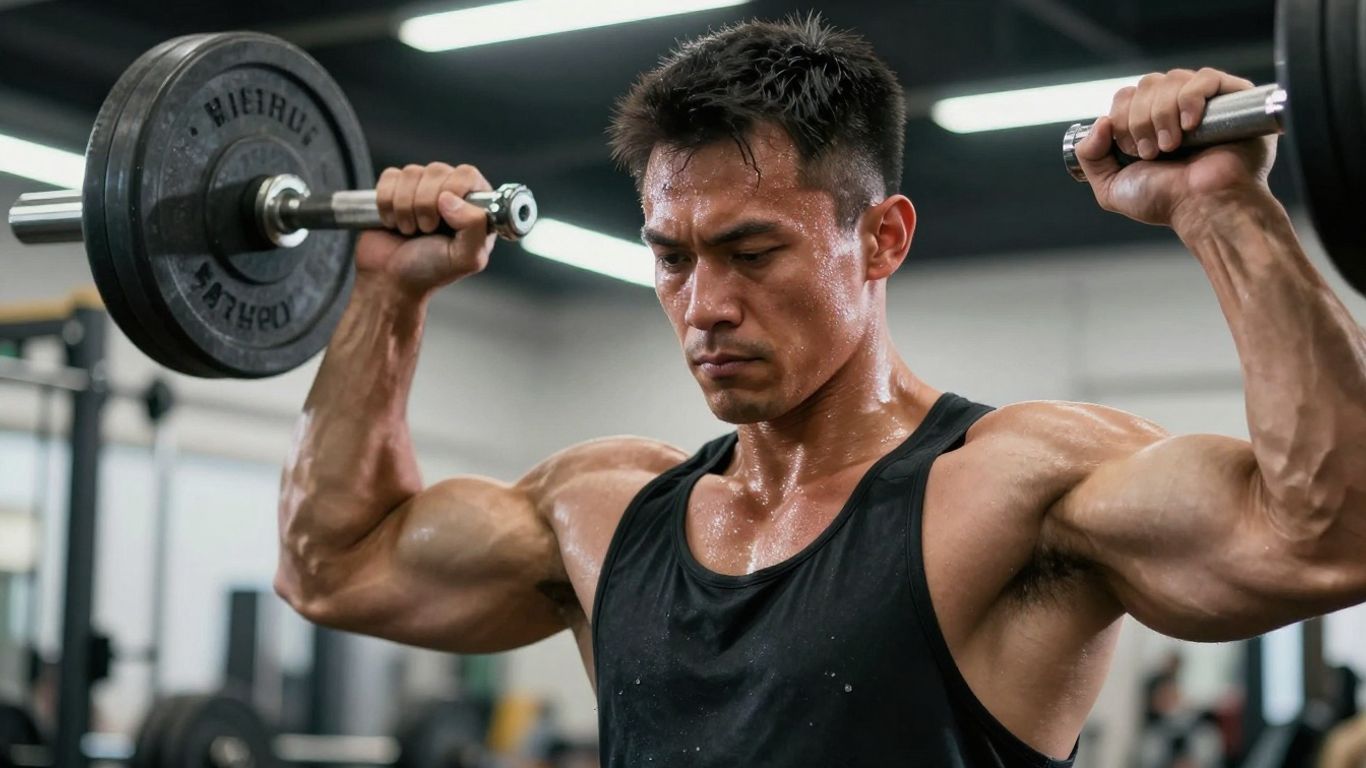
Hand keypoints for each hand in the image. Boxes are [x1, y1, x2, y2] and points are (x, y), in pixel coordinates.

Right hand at [355, 162, 496, 294]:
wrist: (391, 280)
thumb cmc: (430, 271)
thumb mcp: (465, 258)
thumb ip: (474, 227)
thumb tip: (451, 198)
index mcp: (475, 206)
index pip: (467, 174)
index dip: (452, 192)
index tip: (443, 221)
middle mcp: (451, 192)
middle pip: (437, 170)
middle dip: (426, 205)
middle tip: (425, 231)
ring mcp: (422, 188)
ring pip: (412, 173)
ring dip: (405, 208)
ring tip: (411, 230)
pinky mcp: (395, 188)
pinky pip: (389, 177)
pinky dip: (387, 203)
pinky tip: (393, 222)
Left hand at [1075, 68, 1276, 228]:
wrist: (1203, 208)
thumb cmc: (1166, 200)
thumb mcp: (1111, 186)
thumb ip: (1090, 156)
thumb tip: (1100, 121)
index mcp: (1149, 124)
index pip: (1126, 95)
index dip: (1122, 118)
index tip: (1134, 151)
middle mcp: (1176, 109)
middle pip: (1146, 84)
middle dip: (1140, 120)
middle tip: (1152, 152)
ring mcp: (1205, 102)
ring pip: (1172, 79)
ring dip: (1163, 114)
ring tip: (1172, 146)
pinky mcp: (1234, 98)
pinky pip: (1206, 77)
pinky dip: (1190, 98)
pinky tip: (1189, 125)